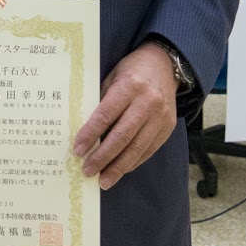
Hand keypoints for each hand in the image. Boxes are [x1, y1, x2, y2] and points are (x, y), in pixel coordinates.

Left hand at [71, 43, 176, 189]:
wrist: (165, 64)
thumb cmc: (132, 69)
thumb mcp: (112, 76)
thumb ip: (101, 100)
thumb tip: (84, 130)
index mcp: (129, 86)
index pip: (106, 115)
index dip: (90, 135)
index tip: (78, 150)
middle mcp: (147, 102)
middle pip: (122, 136)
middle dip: (103, 157)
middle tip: (87, 171)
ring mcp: (160, 116)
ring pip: (137, 148)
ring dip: (118, 167)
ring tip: (103, 180)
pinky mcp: (168, 127)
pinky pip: (149, 149)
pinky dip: (134, 162)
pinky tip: (121, 170)